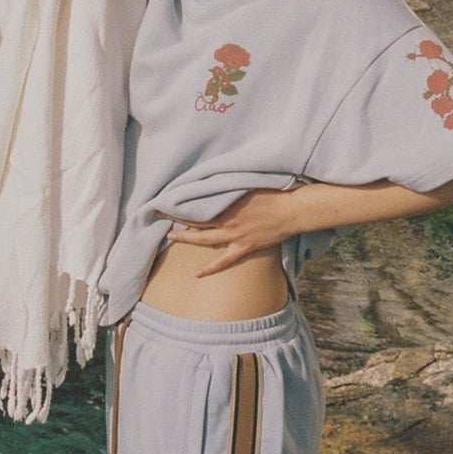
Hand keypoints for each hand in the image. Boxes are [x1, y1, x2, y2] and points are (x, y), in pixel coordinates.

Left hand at [161, 190, 298, 276]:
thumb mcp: (249, 183)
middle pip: (196, 222)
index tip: (166, 199)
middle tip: (161, 216)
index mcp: (227, 204)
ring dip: (187, 239)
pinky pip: (224, 260)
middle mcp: (227, 221)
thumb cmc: (274, 193)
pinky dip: (210, 268)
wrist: (291, 210)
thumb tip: (216, 179)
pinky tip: (197, 274)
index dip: (180, 203)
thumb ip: (231, 184)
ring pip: (204, 241)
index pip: (197, 204)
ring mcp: (235, 236)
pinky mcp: (244, 247)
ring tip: (171, 238)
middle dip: (177, 219)